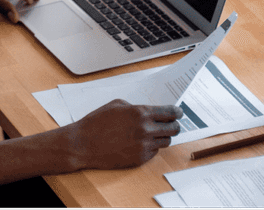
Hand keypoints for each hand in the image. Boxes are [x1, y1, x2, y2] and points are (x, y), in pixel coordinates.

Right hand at [68, 100, 182, 169]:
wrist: (85, 143)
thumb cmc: (97, 122)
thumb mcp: (116, 104)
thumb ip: (135, 106)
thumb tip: (148, 112)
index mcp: (140, 113)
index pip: (169, 113)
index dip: (177, 112)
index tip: (179, 113)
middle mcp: (145, 129)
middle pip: (173, 129)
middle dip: (174, 125)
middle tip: (171, 124)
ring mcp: (144, 146)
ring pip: (165, 142)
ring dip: (162, 137)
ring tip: (153, 133)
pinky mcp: (140, 159)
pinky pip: (154, 152)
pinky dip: (151, 147)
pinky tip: (140, 142)